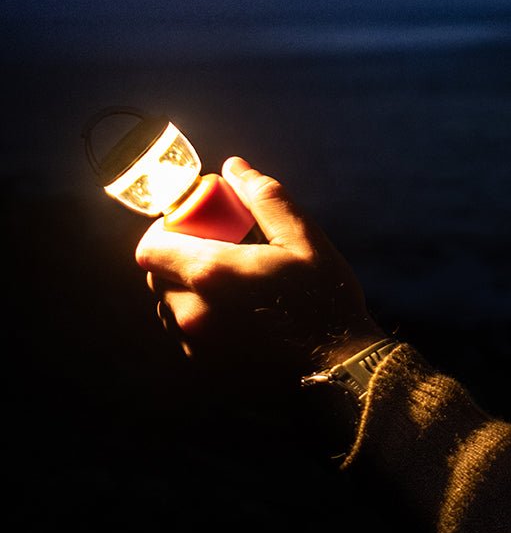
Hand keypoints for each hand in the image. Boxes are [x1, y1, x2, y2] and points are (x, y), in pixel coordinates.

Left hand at [135, 156, 384, 387]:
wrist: (340, 363)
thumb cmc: (325, 298)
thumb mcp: (302, 237)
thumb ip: (263, 197)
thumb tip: (233, 167)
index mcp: (210, 273)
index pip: (149, 247)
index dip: (166, 230)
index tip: (197, 225)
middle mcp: (192, 312)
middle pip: (157, 275)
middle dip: (181, 256)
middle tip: (223, 249)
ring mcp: (196, 344)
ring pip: (171, 305)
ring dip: (191, 288)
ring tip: (236, 284)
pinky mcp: (205, 365)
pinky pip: (187, 331)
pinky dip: (203, 315)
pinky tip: (243, 312)